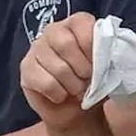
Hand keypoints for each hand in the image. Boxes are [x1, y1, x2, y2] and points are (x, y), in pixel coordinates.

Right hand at [20, 12, 97, 131]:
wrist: (78, 112)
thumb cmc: (94, 84)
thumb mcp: (108, 68)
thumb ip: (108, 56)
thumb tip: (109, 55)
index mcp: (75, 24)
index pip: (81, 23)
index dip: (93, 46)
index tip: (100, 64)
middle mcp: (53, 31)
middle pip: (65, 43)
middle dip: (83, 68)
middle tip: (88, 79)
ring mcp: (36, 49)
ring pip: (58, 68)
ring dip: (73, 85)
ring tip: (76, 89)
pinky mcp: (26, 69)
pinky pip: (46, 83)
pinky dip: (59, 94)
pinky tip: (61, 94)